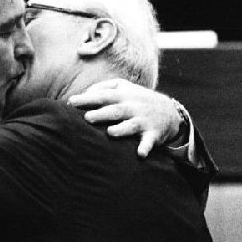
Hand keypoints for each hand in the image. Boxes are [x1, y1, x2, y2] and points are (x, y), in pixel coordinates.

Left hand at [68, 79, 182, 157]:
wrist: (170, 111)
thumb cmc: (138, 100)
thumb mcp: (124, 88)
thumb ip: (104, 88)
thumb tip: (82, 94)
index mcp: (123, 95)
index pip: (103, 95)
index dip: (87, 99)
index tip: (71, 103)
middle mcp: (132, 107)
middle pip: (115, 110)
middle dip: (102, 113)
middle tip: (87, 118)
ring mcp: (143, 120)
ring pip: (131, 125)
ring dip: (121, 129)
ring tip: (110, 132)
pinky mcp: (153, 134)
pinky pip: (149, 142)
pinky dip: (145, 147)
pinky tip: (140, 154)